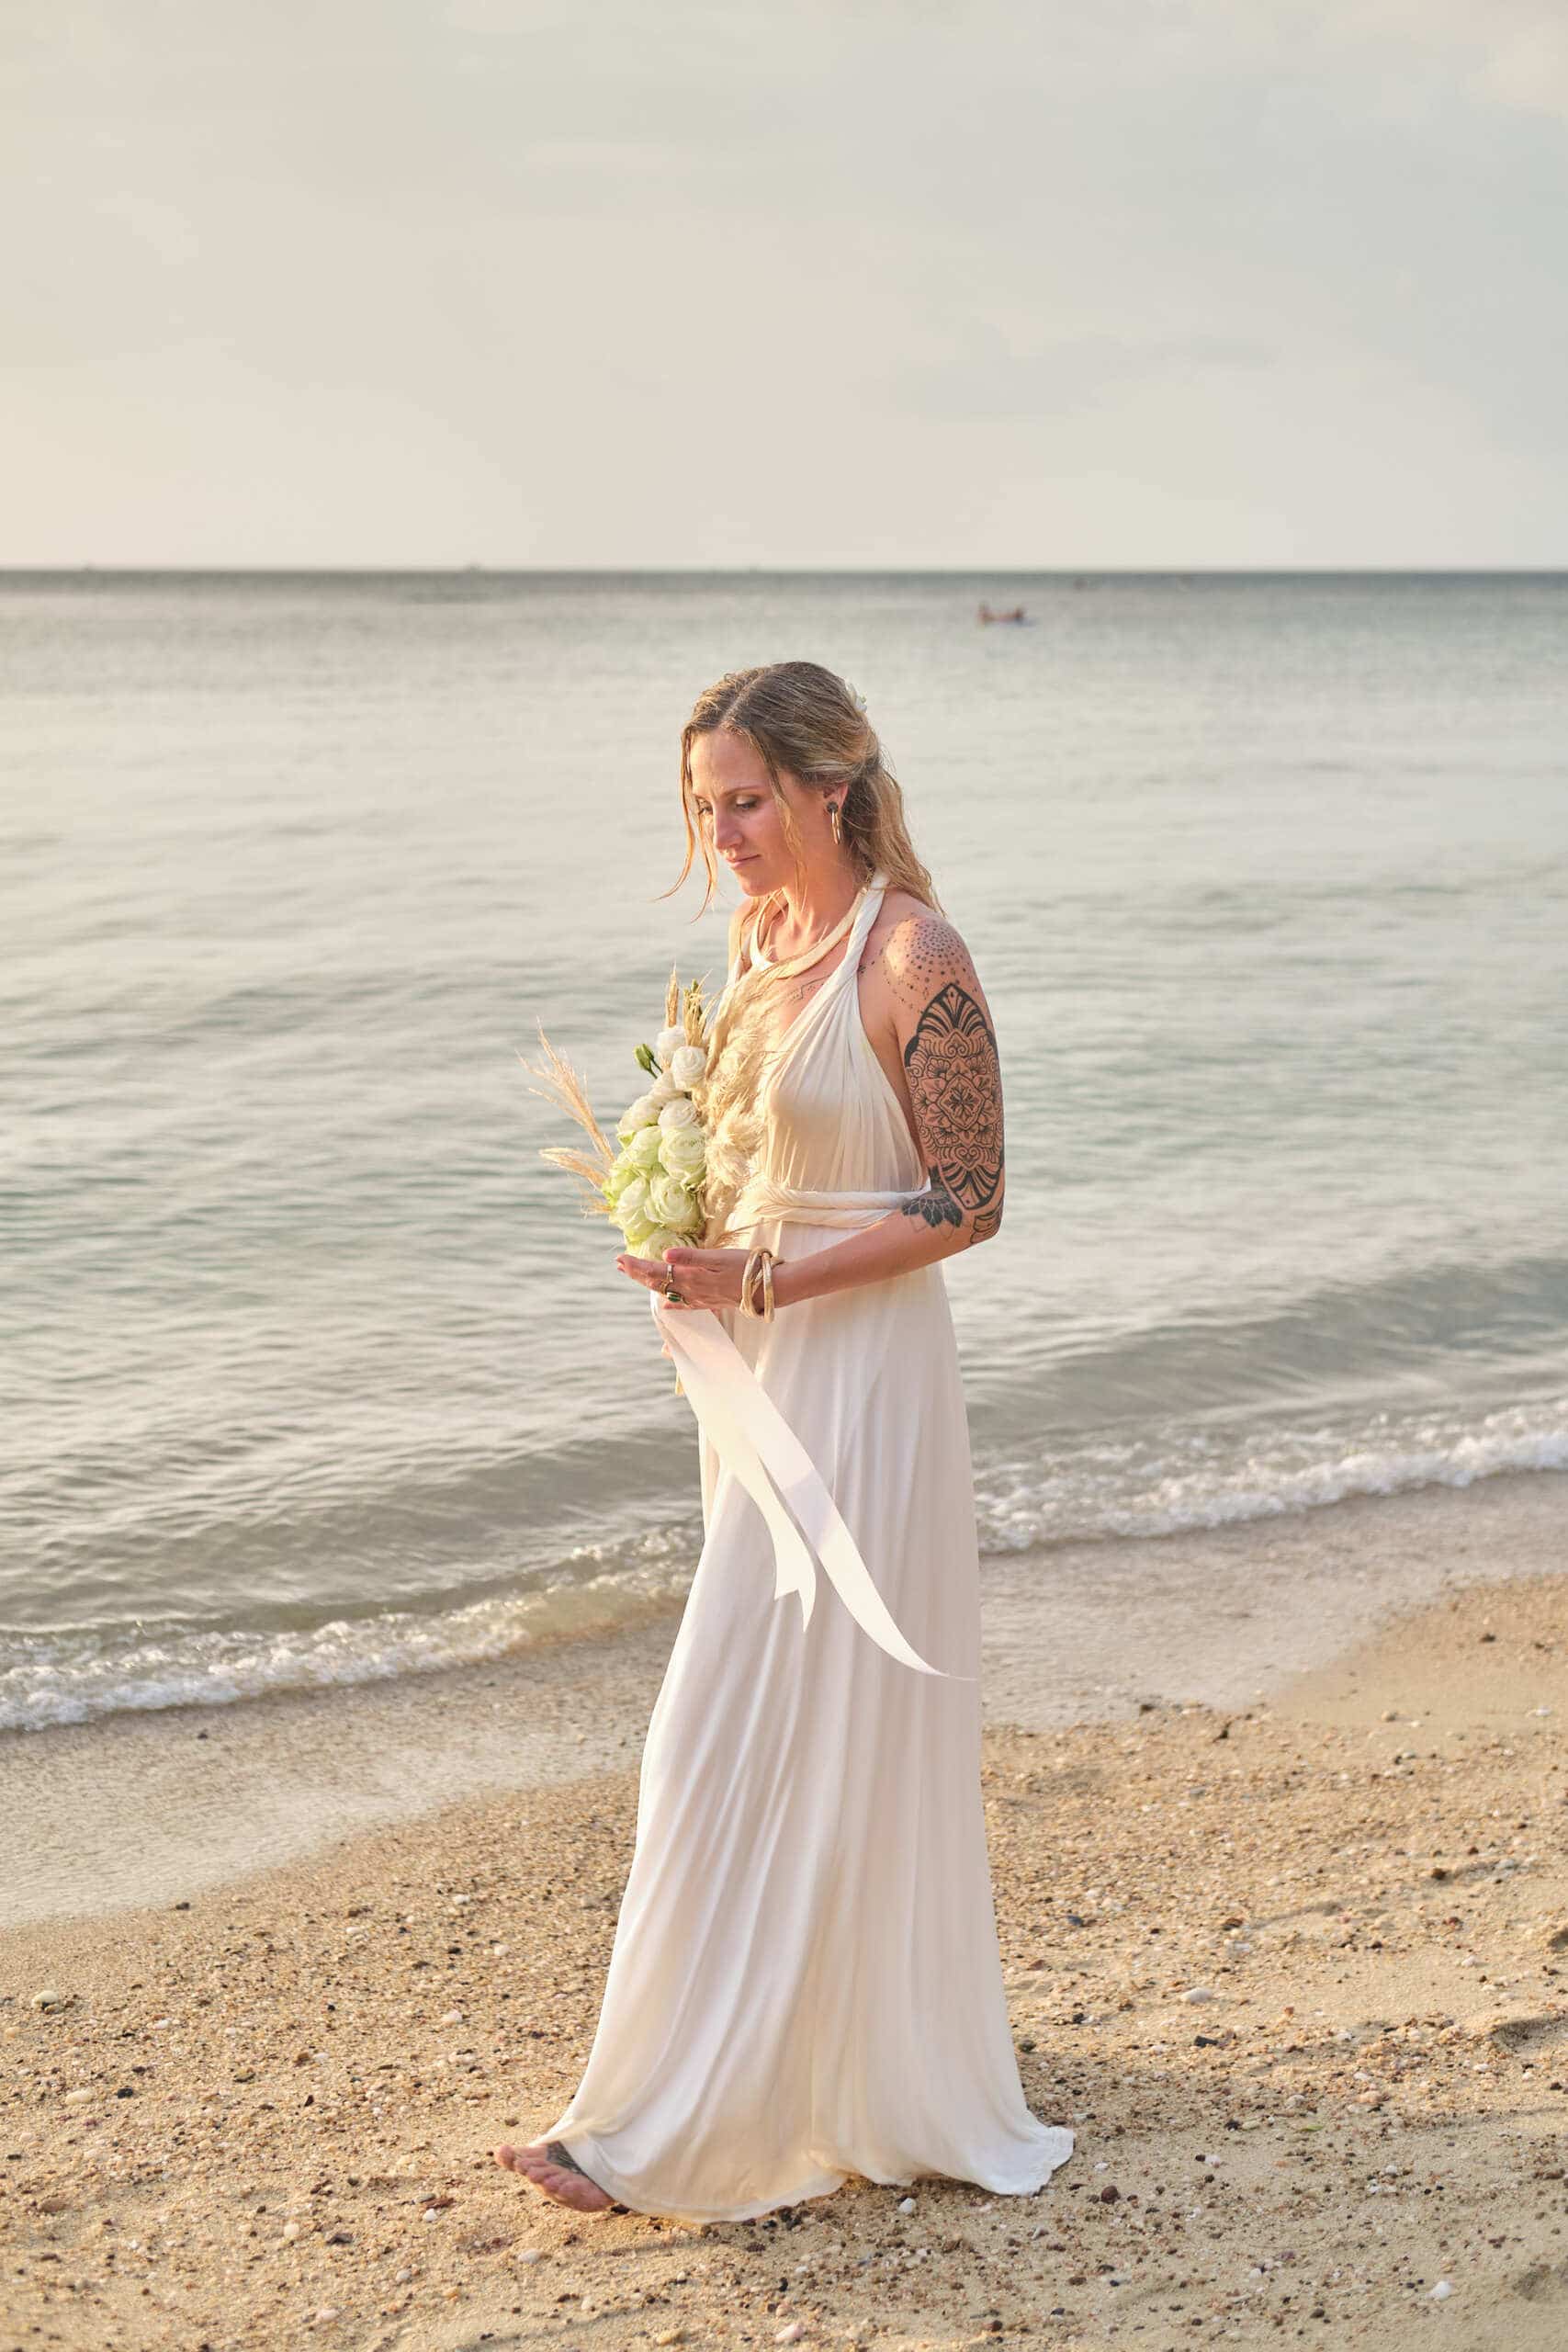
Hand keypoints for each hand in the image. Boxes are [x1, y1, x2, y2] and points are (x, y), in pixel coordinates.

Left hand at [615, 1245, 756, 1311]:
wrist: (767, 1289)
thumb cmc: (746, 1268)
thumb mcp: (718, 1257)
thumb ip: (690, 1257)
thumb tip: (664, 1255)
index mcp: (691, 1277)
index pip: (656, 1272)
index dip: (636, 1266)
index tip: (620, 1259)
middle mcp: (691, 1291)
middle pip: (657, 1283)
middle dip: (636, 1273)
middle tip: (619, 1264)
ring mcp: (699, 1299)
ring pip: (667, 1293)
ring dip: (649, 1284)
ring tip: (635, 1275)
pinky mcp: (709, 1303)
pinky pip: (683, 1305)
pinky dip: (671, 1303)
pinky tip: (666, 1306)